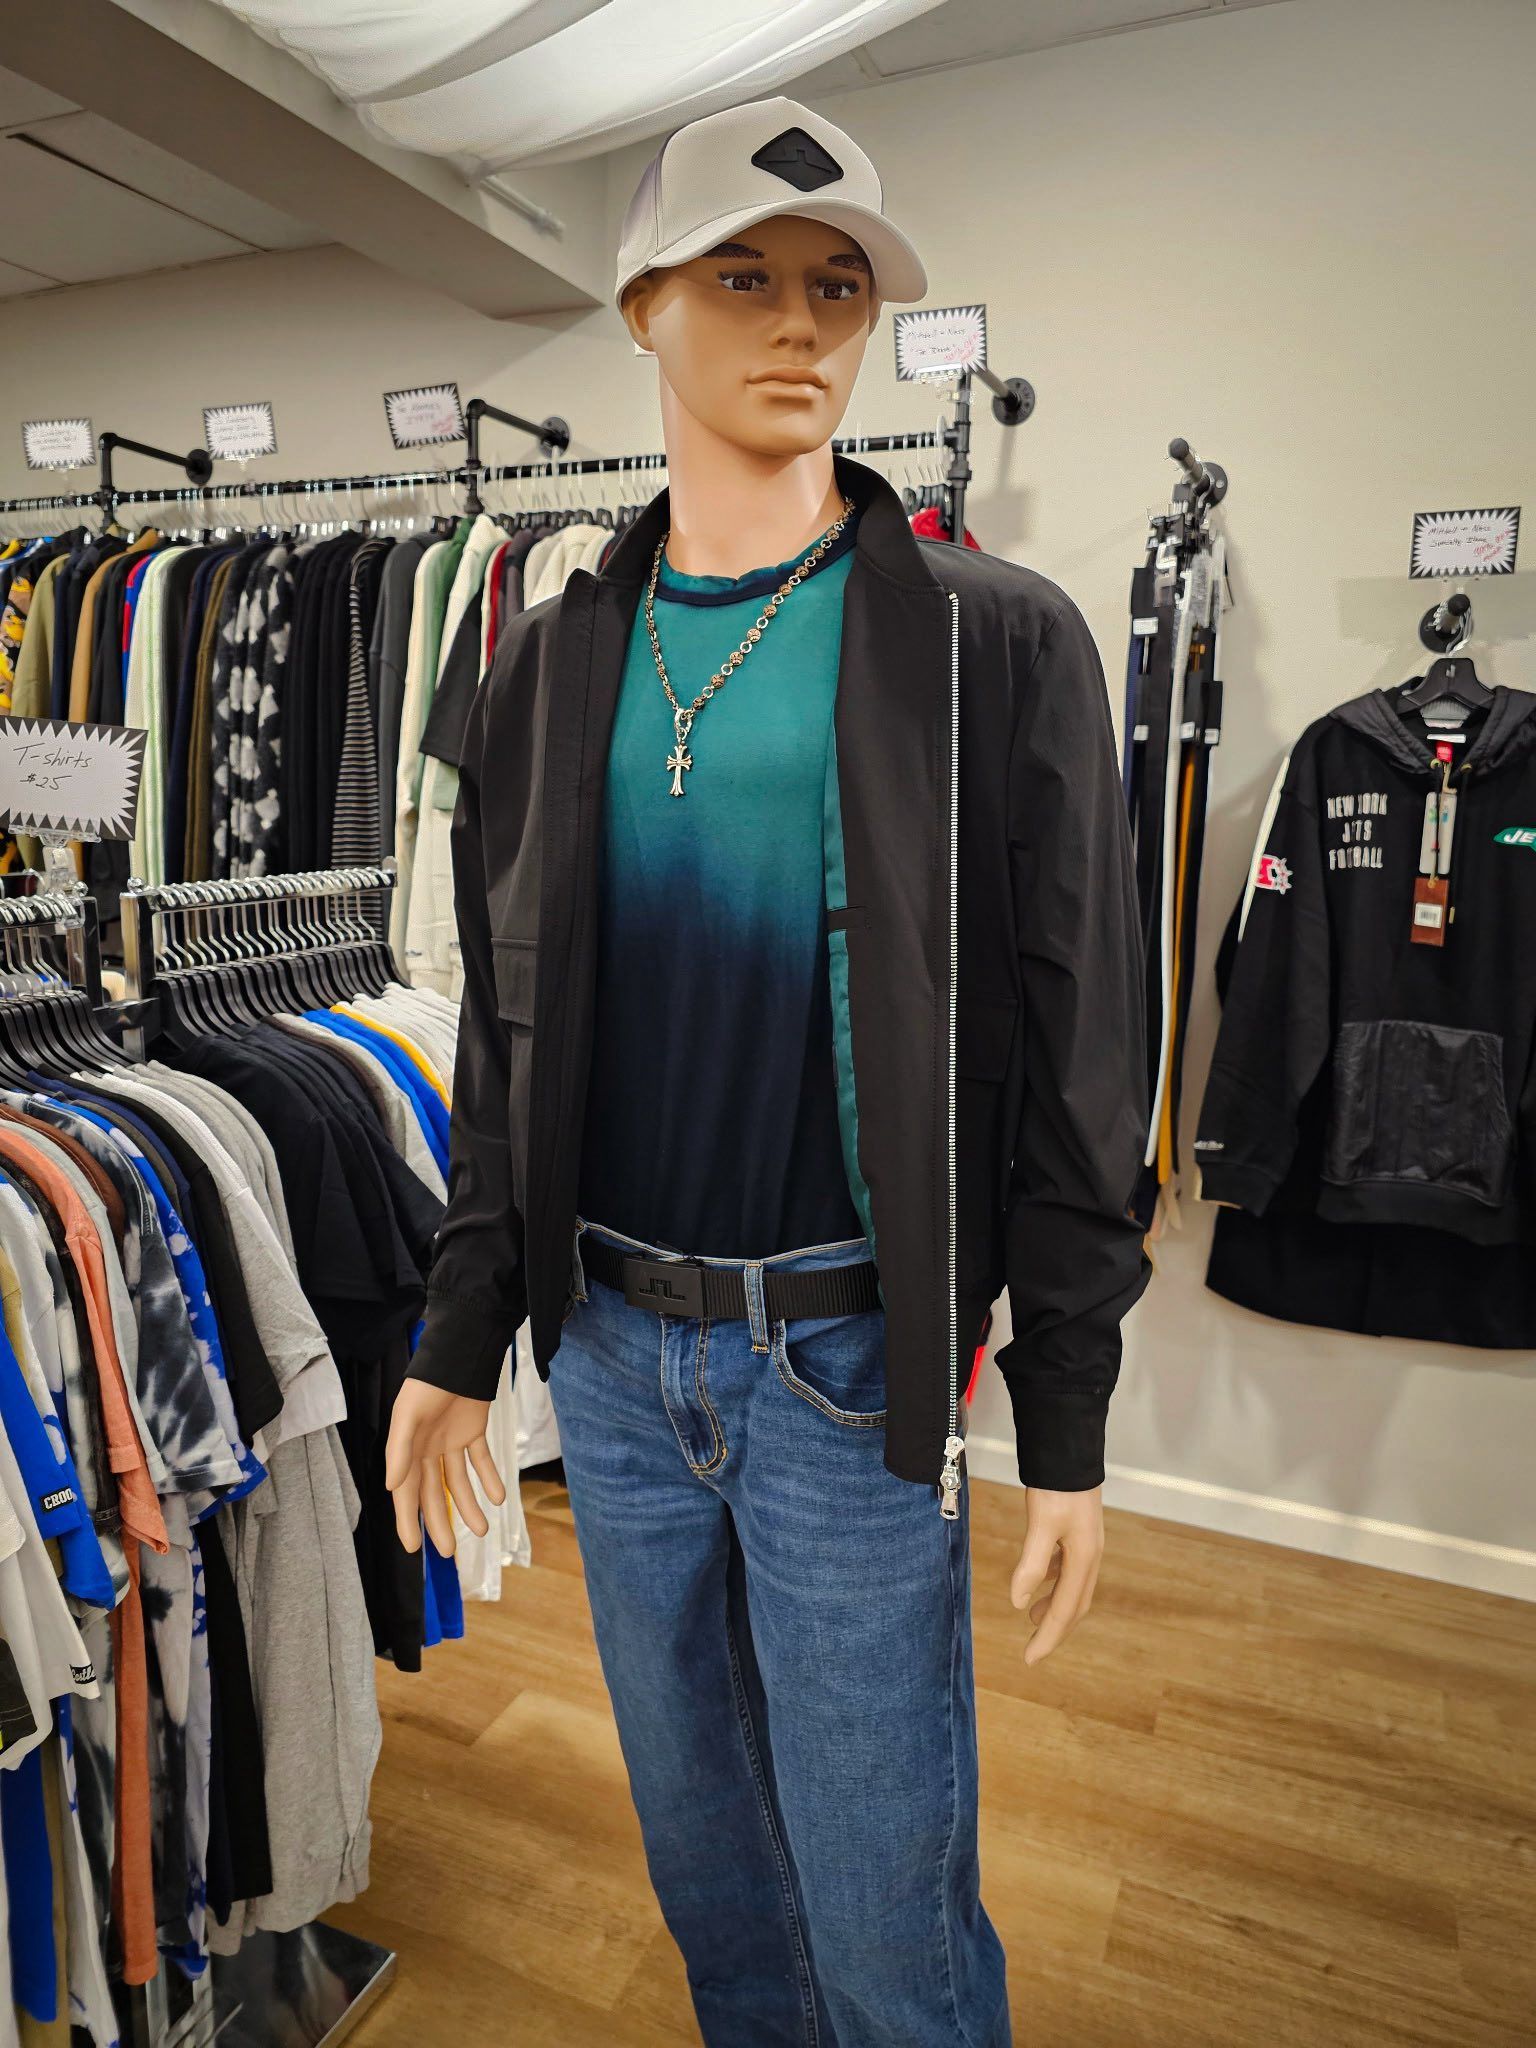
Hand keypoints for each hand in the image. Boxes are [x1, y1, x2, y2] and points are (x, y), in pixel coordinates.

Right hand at [384, 1379, 506, 1558]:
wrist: (458, 1353)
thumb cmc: (427, 1384)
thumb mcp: (408, 1416)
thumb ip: (399, 1451)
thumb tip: (392, 1488)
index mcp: (406, 1450)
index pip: (406, 1493)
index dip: (408, 1520)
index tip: (413, 1547)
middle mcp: (426, 1449)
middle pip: (433, 1493)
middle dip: (440, 1522)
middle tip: (449, 1552)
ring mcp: (450, 1441)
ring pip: (459, 1482)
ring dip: (470, 1505)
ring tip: (482, 1530)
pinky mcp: (473, 1430)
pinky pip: (481, 1460)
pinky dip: (489, 1478)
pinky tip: (498, 1498)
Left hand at [1009, 1486, 1103, 1665]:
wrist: (1070, 1450)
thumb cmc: (1057, 1486)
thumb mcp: (1041, 1524)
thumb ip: (1032, 1564)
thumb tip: (1019, 1604)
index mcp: (1084, 1559)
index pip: (1065, 1611)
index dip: (1048, 1638)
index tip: (1029, 1660)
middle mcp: (1091, 1556)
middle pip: (1075, 1605)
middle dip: (1055, 1630)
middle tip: (1032, 1651)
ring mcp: (1087, 1544)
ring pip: (1073, 1588)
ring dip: (1055, 1607)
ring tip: (1033, 1618)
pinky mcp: (1078, 1533)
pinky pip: (1069, 1570)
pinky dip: (1055, 1583)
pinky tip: (1042, 1580)